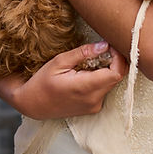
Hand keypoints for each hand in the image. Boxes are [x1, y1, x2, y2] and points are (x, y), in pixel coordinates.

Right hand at [0, 42, 128, 119]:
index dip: (118, 57)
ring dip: (107, 69)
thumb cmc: (42, 82)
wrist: (33, 104)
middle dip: (114, 61)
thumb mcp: (59, 62)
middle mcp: (94, 100)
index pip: (116, 73)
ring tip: (91, 61)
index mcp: (85, 87)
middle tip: (103, 49)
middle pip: (117, 78)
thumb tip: (104, 44)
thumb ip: (83, 53)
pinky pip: (104, 89)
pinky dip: (101, 78)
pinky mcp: (93, 108)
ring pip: (112, 83)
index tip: (111, 46)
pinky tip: (87, 73)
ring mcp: (94, 106)